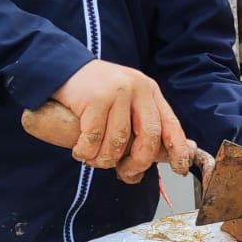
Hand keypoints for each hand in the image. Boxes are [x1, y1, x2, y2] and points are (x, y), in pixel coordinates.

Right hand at [51, 60, 188, 182]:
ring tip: (95, 159)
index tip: (179, 169)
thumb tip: (171, 157)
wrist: (61, 69)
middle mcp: (138, 88)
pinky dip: (86, 152)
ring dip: (106, 159)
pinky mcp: (95, 97)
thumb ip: (144, 129)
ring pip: (119, 141)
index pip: (171, 125)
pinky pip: (95, 138)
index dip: (178, 150)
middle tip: (126, 173)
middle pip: (148, 136)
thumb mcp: (127, 106)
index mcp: (150, 92)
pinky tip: (81, 151)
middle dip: (138, 162)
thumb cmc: (96, 95)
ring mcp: (117, 90)